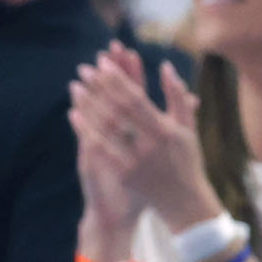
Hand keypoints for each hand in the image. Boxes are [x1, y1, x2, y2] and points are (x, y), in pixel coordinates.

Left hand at [70, 48, 220, 232]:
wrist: (182, 199)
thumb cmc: (186, 158)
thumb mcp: (187, 125)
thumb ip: (177, 95)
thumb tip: (165, 65)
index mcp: (165, 129)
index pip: (136, 98)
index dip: (119, 80)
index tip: (104, 63)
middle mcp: (149, 144)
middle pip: (117, 110)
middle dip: (99, 87)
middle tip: (85, 68)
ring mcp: (134, 161)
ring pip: (105, 128)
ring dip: (88, 105)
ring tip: (76, 86)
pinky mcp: (123, 174)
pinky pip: (100, 149)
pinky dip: (86, 130)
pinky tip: (74, 114)